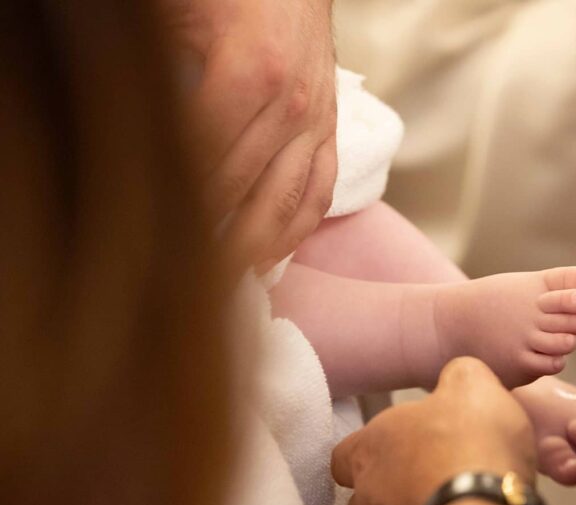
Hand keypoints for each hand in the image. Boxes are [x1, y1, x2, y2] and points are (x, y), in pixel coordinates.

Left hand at [160, 0, 337, 270]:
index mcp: (247, 75)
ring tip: (221, 289)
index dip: (174, 208)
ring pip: (285, 205)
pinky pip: (318, 195)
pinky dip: (295, 233)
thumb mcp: (180, 18)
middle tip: (172, 285)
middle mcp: (288, 107)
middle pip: (241, 192)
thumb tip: (129, 128)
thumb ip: (158, 71)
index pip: (203, 163)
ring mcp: (314, 124)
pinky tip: (269, 260)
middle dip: (206, 241)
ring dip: (252, 250)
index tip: (148, 245)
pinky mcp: (330, 133)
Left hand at [332, 358, 536, 504]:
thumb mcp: (472, 385)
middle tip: (429, 480)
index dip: (368, 452)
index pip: (343, 455)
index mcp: (370, 447)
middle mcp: (369, 496)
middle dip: (391, 493)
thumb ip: (458, 377)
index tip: (396, 448)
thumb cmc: (470, 444)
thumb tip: (459, 378)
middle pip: (364, 499)